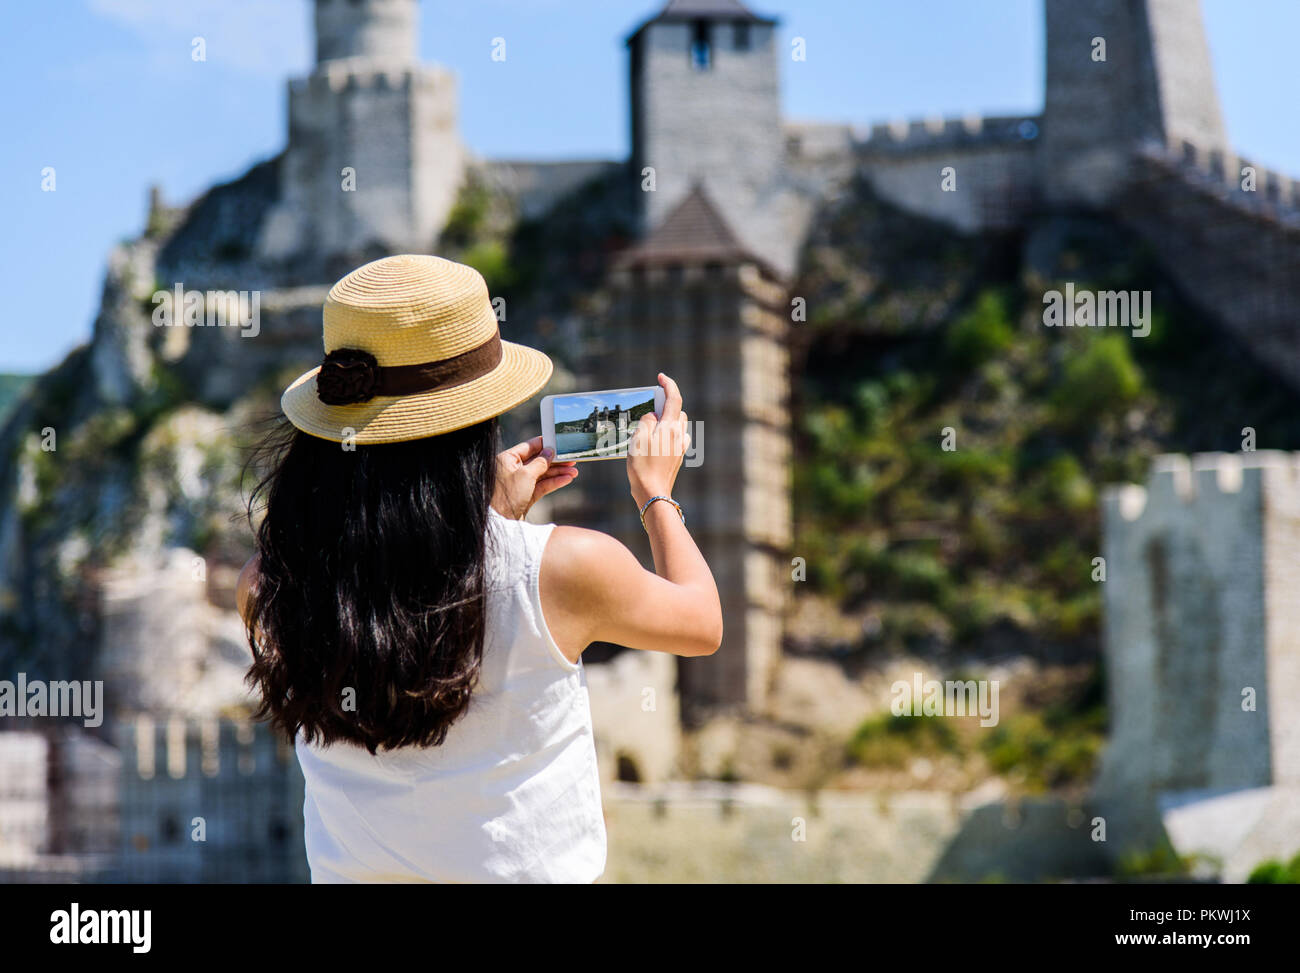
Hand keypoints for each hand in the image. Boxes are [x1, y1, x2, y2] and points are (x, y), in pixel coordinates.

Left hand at [493, 436, 577, 519]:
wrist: (501, 521)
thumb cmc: (507, 495)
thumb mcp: (526, 474)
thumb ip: (540, 462)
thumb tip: (549, 452)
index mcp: (508, 459)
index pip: (528, 447)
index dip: (544, 444)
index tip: (558, 441)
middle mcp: (514, 469)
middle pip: (538, 461)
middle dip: (556, 461)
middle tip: (571, 459)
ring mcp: (521, 483)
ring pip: (543, 474)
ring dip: (559, 472)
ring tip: (574, 472)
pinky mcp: (527, 495)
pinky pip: (543, 485)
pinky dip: (555, 482)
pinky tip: (567, 479)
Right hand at [627, 373, 689, 508]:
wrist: (653, 493)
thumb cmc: (643, 466)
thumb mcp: (638, 439)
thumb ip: (647, 421)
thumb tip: (653, 416)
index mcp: (670, 428)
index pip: (674, 399)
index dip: (669, 384)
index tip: (661, 377)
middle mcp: (679, 435)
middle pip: (677, 411)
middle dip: (666, 405)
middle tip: (649, 408)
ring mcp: (680, 447)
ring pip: (677, 425)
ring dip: (666, 421)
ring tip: (648, 429)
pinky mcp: (678, 457)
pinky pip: (674, 439)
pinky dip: (666, 435)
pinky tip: (654, 444)